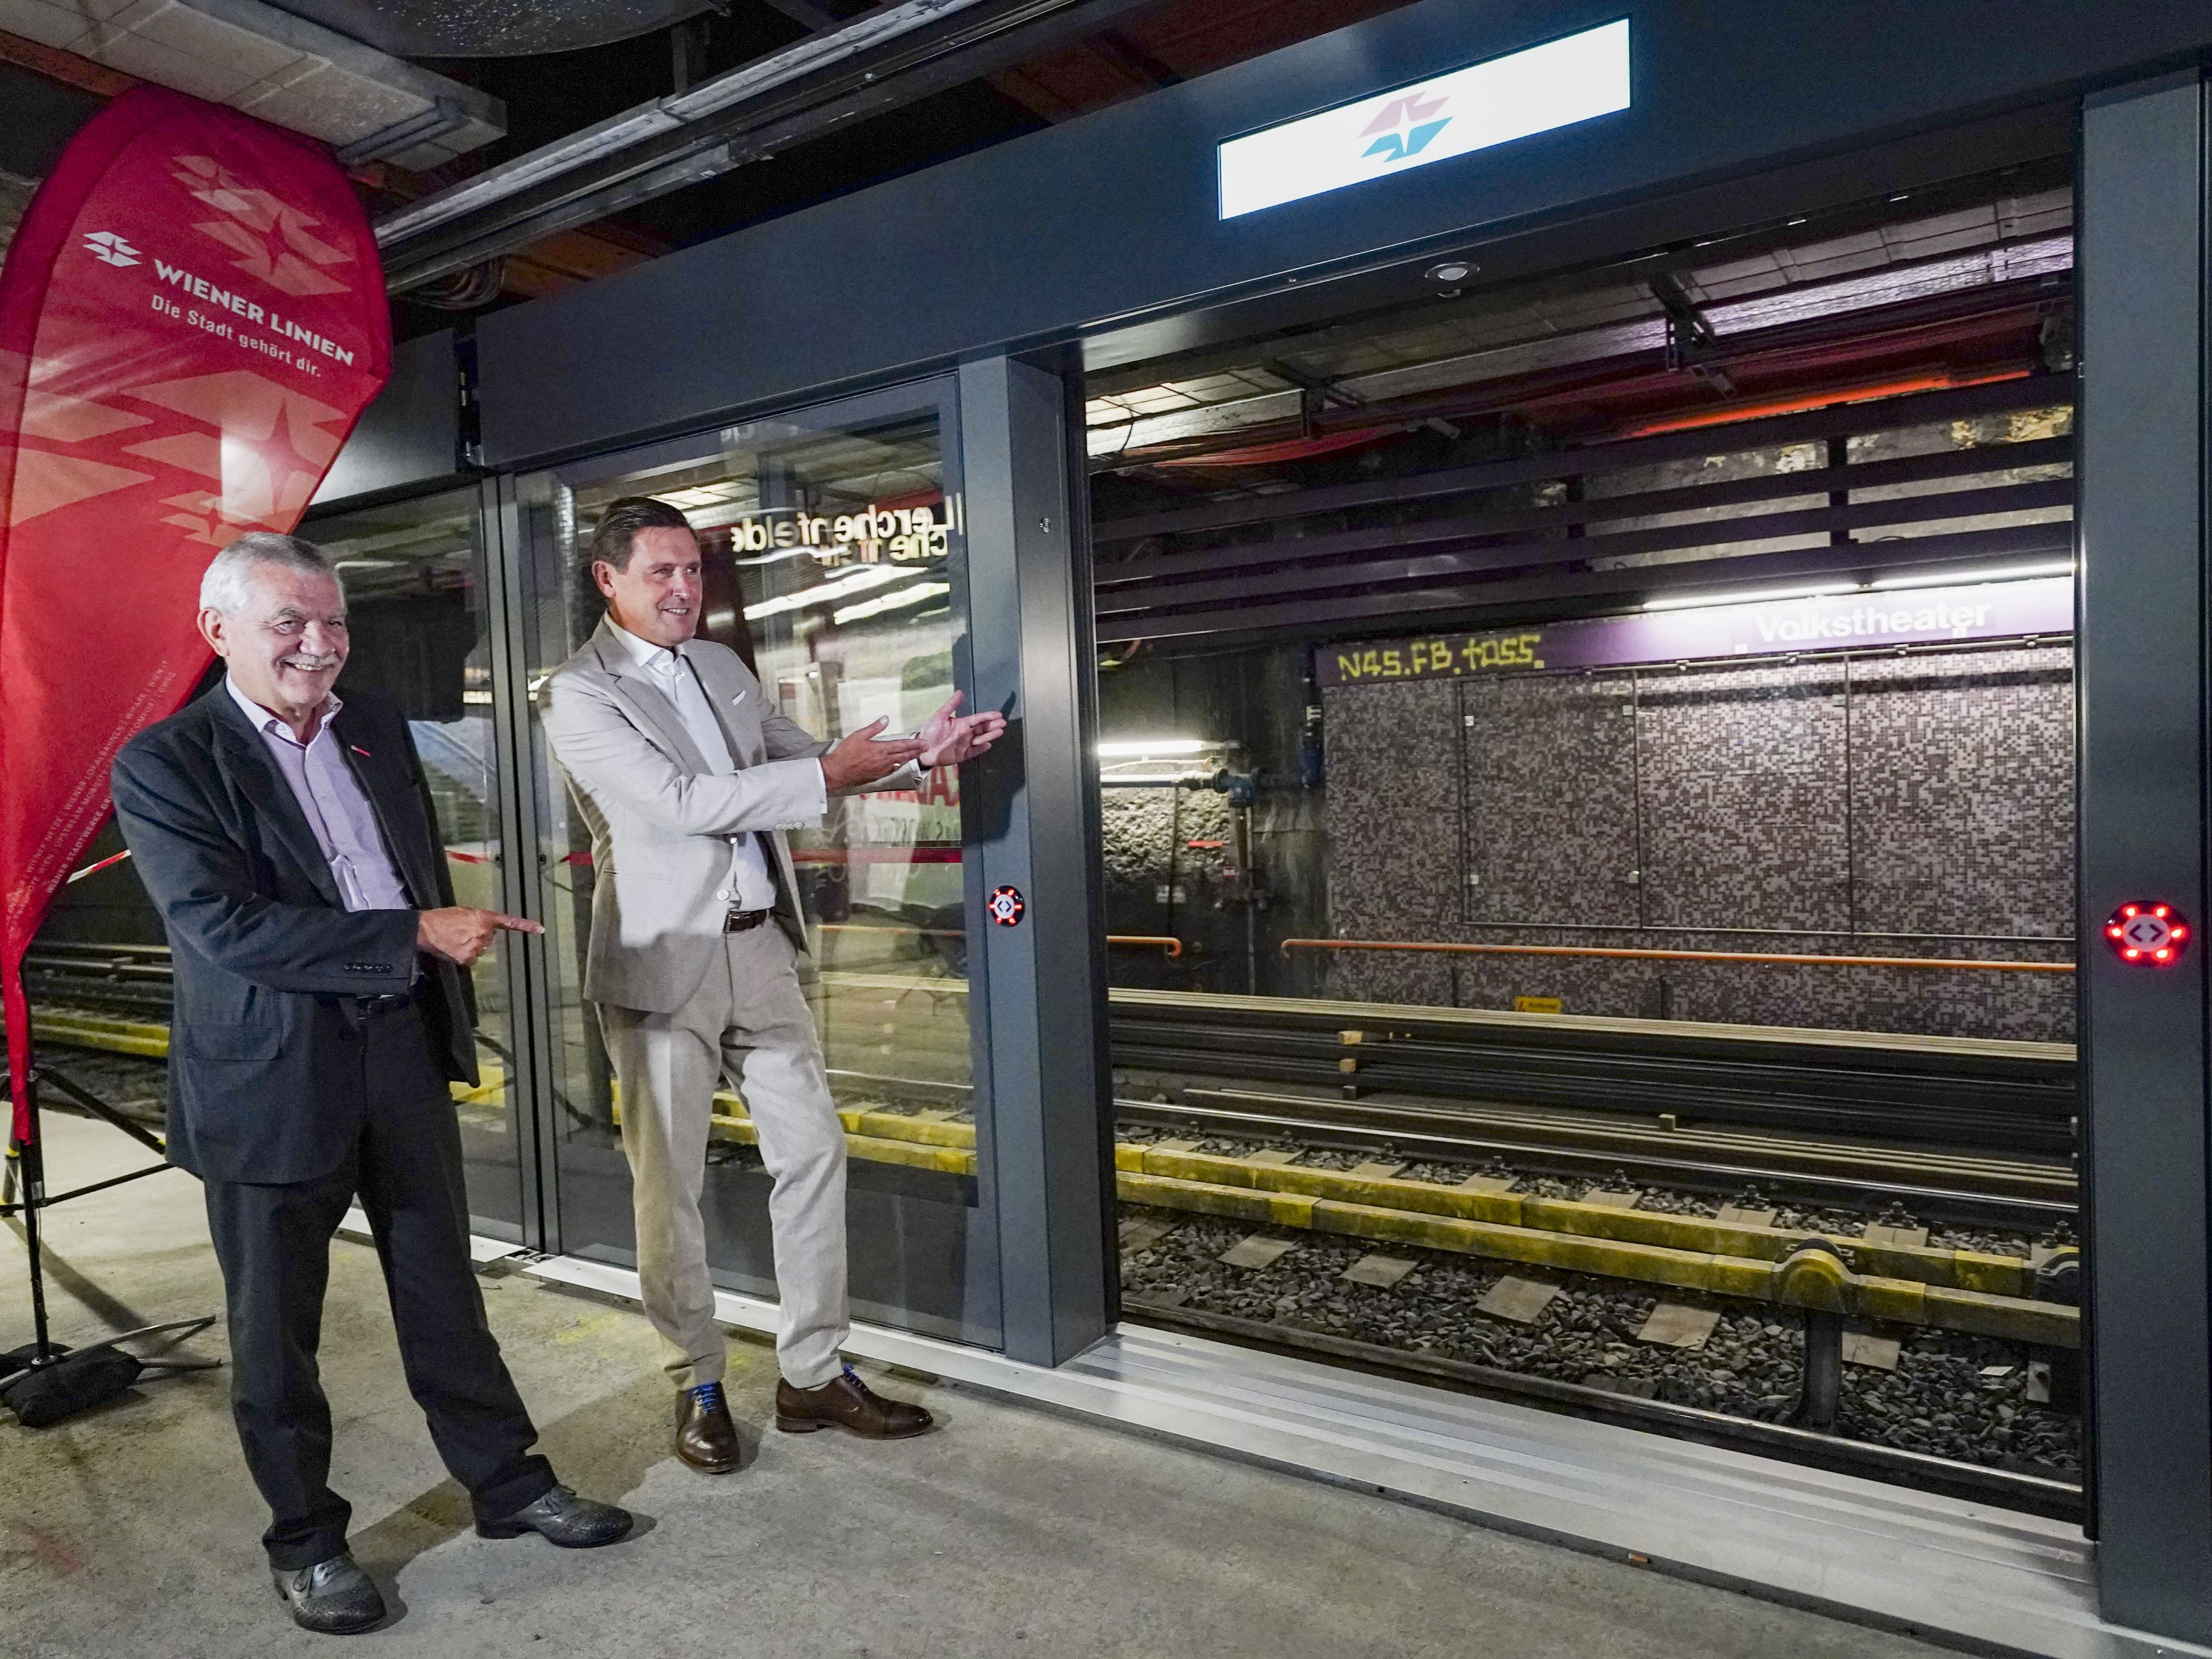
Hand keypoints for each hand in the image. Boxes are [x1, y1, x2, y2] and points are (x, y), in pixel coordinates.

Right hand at [418, 906, 541, 966]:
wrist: (424, 929)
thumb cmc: (442, 918)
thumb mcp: (464, 912)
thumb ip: (478, 920)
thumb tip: (485, 930)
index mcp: (483, 918)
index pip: (509, 922)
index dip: (525, 926)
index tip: (540, 929)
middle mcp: (483, 932)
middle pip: (489, 939)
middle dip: (479, 936)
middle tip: (462, 932)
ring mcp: (476, 946)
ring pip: (480, 949)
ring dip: (471, 946)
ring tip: (455, 939)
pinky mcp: (467, 958)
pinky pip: (472, 959)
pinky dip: (464, 956)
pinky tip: (454, 949)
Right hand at [820, 717, 927, 790]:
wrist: (838, 772)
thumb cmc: (846, 753)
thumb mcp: (858, 736)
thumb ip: (874, 727)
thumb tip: (886, 718)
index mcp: (881, 749)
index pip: (903, 745)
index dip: (915, 744)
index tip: (925, 742)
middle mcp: (885, 760)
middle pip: (905, 755)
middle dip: (917, 751)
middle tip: (927, 748)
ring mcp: (882, 770)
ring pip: (900, 763)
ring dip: (909, 758)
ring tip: (916, 754)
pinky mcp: (878, 776)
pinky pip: (892, 770)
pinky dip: (899, 765)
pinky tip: (899, 763)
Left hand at [916, 692, 1006, 767]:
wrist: (923, 748)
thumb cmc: (931, 731)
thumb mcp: (940, 716)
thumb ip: (951, 705)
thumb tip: (960, 692)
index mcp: (962, 723)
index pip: (978, 719)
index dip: (988, 716)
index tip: (998, 714)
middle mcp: (966, 733)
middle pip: (982, 729)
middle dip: (992, 726)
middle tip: (1003, 723)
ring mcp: (965, 744)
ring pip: (980, 739)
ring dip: (989, 735)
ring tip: (999, 732)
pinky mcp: (962, 755)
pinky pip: (973, 752)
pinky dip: (980, 749)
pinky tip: (987, 745)